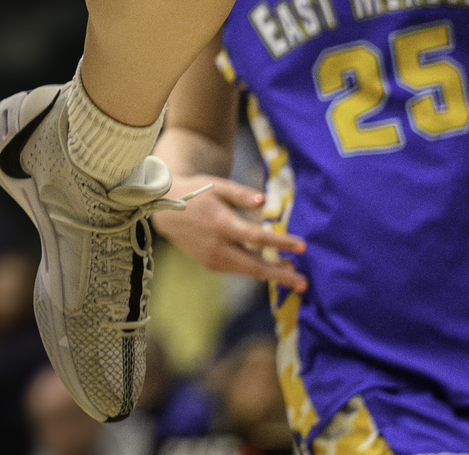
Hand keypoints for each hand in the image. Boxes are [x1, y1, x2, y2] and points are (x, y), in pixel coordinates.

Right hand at [153, 172, 306, 291]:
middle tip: (304, 282)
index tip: (302, 246)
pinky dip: (255, 270)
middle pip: (255, 266)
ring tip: (292, 274)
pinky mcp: (210, 264)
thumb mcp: (217, 186)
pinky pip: (237, 269)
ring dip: (270, 274)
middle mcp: (218, 247)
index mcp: (221, 224)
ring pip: (247, 271)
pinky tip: (268, 267)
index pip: (257, 238)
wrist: (164, 208)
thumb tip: (264, 200)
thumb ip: (241, 194)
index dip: (281, 243)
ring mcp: (213, 259)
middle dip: (281, 275)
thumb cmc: (195, 192)